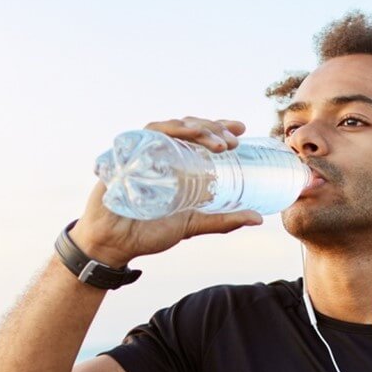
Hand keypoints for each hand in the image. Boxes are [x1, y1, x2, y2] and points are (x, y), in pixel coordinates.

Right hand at [70, 117, 262, 266]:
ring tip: (218, 145)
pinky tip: (183, 136)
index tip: (242, 130)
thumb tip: (258, 219)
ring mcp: (140, 152)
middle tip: (233, 142)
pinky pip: (143, 135)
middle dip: (212, 128)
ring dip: (195, 129)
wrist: (114, 245)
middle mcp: (159, 152)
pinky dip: (164, 132)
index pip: (198, 136)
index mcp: (175, 162)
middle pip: (187, 126)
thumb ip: (222, 220)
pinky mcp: (124, 156)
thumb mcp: (192, 224)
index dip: (219, 127)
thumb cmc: (148, 232)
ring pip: (169, 126)